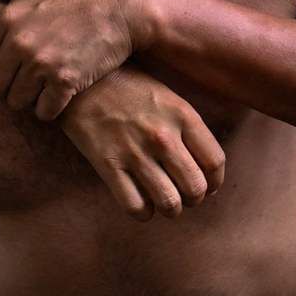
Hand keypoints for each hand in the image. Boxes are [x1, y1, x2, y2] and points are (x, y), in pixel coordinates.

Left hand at [0, 0, 148, 118]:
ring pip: (16, 102)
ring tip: (39, 88)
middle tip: (21, 81)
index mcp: (6, 20)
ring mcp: (42, 64)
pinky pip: (44, 111)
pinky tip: (57, 96)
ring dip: (27, 99)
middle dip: (4, 88)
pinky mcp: (66, 81)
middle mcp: (19, 44)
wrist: (120, 8)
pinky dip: (49, 109)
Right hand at [58, 69, 225, 213]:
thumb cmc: (127, 87)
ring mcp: (135, 152)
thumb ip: (187, 128)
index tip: (208, 185)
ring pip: (169, 203)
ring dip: (171, 209)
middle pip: (196, 188)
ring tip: (165, 202)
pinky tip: (142, 204)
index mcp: (182, 115)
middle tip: (185, 195)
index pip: (214, 162)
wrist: (80, 82)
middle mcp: (163, 136)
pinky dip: (143, 213)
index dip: (215, 181)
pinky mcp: (108, 165)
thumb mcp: (167, 97)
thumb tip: (204, 165)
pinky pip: (135, 206)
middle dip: (195, 198)